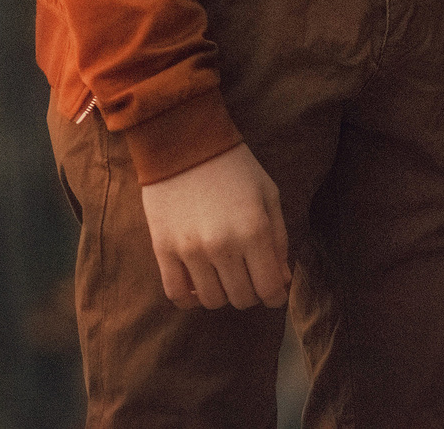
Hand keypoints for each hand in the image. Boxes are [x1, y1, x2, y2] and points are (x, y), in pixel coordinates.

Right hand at [140, 144, 289, 309]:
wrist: (184, 143)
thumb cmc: (235, 168)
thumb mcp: (269, 195)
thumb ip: (278, 240)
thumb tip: (281, 281)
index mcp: (255, 230)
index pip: (268, 288)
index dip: (275, 297)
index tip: (275, 294)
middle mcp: (223, 246)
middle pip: (241, 298)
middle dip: (252, 294)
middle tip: (251, 280)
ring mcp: (190, 250)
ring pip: (211, 300)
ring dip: (223, 295)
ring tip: (225, 277)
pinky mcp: (163, 250)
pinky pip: (176, 294)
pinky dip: (190, 298)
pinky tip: (199, 285)